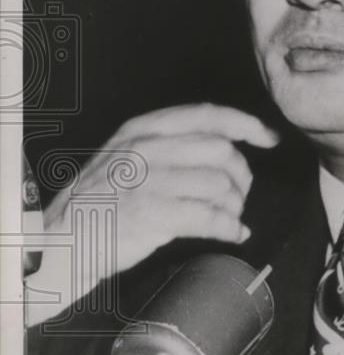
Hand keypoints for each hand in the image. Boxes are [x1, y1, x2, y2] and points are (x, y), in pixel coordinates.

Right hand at [27, 104, 277, 320]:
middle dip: (241, 176)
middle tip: (239, 195)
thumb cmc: (100, 201)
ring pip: (220, 185)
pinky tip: (234, 234)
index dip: (246, 124)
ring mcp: (150, 181)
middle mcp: (148, 149)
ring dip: (235, 205)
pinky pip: (211, 217)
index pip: (207, 115)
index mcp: (143, 129)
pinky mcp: (155, 215)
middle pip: (222, 152)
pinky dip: (230, 227)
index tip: (269, 138)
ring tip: (231, 217)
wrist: (63, 239)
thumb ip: (169, 145)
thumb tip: (224, 149)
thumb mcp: (127, 156)